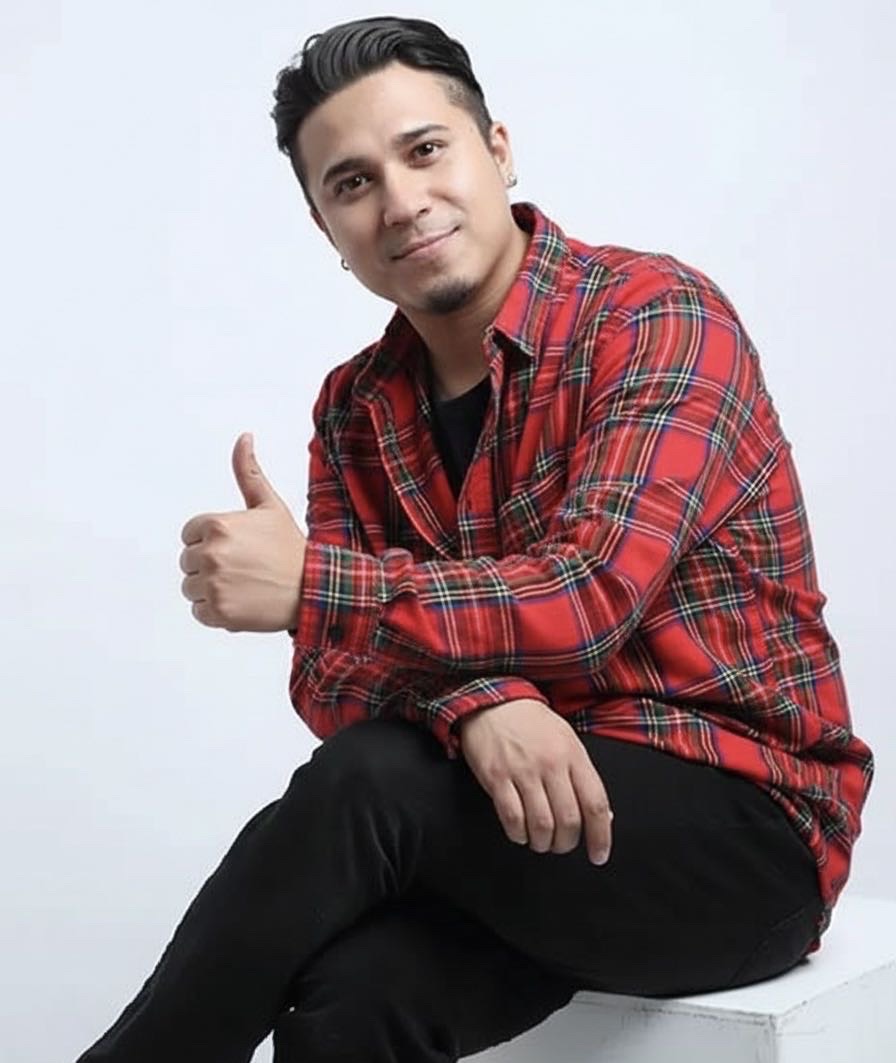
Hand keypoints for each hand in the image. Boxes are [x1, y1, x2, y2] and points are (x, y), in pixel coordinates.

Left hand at [179, 433, 306, 631]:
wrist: (312, 589)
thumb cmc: (290, 547)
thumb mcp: (269, 505)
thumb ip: (248, 472)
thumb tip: (244, 437)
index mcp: (217, 525)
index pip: (189, 535)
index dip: (211, 542)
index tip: (237, 549)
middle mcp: (211, 553)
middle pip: (188, 561)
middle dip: (210, 566)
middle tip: (243, 569)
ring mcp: (213, 584)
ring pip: (191, 587)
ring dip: (211, 589)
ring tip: (243, 586)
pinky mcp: (218, 612)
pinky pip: (199, 612)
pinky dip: (216, 611)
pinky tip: (242, 602)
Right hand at [458, 699, 612, 864]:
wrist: (494, 701)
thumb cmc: (534, 724)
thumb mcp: (567, 741)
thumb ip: (583, 776)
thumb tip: (602, 816)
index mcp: (573, 755)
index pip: (595, 804)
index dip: (601, 836)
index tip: (599, 855)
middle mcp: (551, 764)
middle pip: (569, 820)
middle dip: (567, 843)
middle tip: (561, 845)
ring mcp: (522, 770)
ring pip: (541, 824)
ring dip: (543, 843)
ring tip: (541, 842)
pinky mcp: (496, 776)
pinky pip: (511, 818)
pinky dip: (518, 834)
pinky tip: (520, 833)